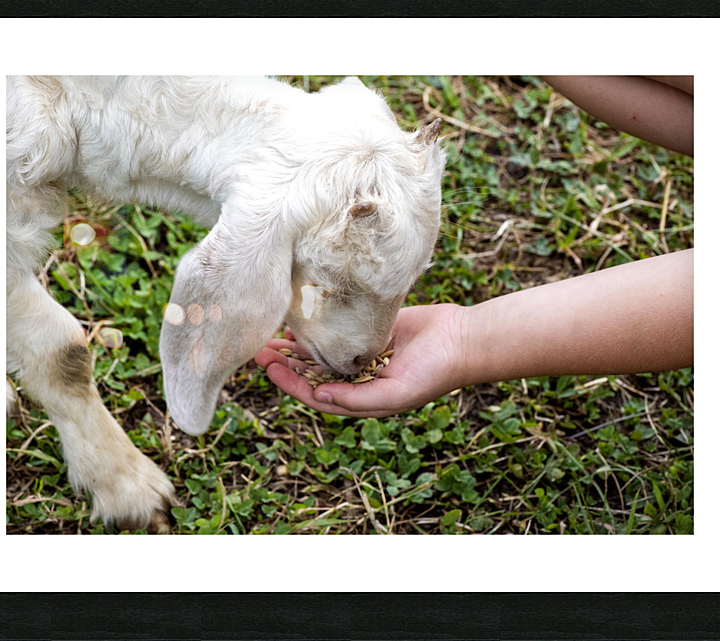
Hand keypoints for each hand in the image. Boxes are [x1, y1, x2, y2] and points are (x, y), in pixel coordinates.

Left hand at [254, 304, 466, 417]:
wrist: (462, 340)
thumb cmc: (434, 373)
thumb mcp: (395, 394)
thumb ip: (357, 399)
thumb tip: (318, 396)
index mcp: (360, 398)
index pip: (315, 394)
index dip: (289, 383)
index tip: (269, 368)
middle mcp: (357, 378)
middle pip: (311, 373)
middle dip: (284, 364)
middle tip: (257, 350)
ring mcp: (362, 353)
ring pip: (319, 352)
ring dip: (294, 347)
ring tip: (268, 336)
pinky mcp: (369, 331)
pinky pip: (336, 330)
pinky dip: (317, 327)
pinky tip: (298, 319)